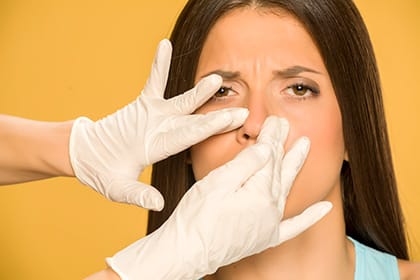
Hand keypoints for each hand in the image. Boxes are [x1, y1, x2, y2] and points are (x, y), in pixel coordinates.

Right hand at [69, 40, 247, 209]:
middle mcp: (165, 130)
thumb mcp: (119, 188)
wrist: (89, 157)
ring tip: (217, 78)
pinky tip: (165, 45)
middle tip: (243, 109)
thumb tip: (158, 204)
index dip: (211, 128)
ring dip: (198, 90)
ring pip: (181, 100)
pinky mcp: (142, 104)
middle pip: (195, 121)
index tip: (233, 121)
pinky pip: (153, 81)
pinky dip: (158, 65)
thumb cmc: (103, 174)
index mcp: (161, 149)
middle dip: (217, 116)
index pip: (190, 137)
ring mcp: (156, 116)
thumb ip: (138, 194)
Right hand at [106, 116, 331, 279]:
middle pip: (279, 169)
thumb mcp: (217, 183)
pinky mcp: (265, 237)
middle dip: (283, 145)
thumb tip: (267, 148)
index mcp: (259, 193)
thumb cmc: (197, 217)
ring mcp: (270, 224)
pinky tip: (324, 208)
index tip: (275, 120)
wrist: (188, 253)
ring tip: (304, 147)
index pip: (269, 156)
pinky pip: (294, 226)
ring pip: (286, 188)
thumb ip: (246, 164)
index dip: (272, 136)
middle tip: (288, 125)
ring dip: (295, 166)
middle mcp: (271, 208)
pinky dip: (310, 217)